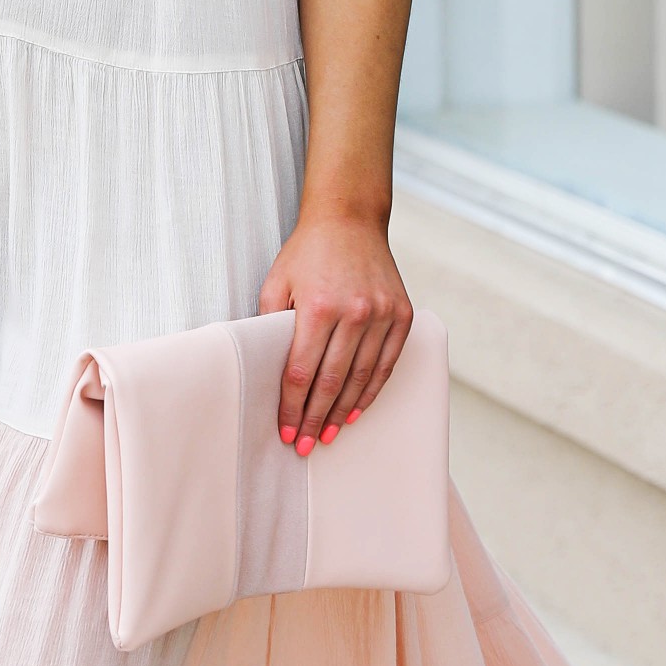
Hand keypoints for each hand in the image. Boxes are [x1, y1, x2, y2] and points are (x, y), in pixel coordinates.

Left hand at [259, 212, 412, 453]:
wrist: (350, 219)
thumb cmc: (307, 253)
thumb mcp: (276, 282)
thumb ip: (269, 325)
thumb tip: (263, 370)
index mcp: (318, 307)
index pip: (302, 372)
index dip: (293, 407)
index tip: (287, 430)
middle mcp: (354, 312)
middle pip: (332, 381)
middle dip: (316, 418)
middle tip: (306, 445)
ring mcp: (382, 314)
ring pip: (362, 377)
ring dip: (344, 411)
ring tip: (330, 434)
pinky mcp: (402, 314)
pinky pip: (387, 363)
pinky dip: (372, 390)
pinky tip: (357, 409)